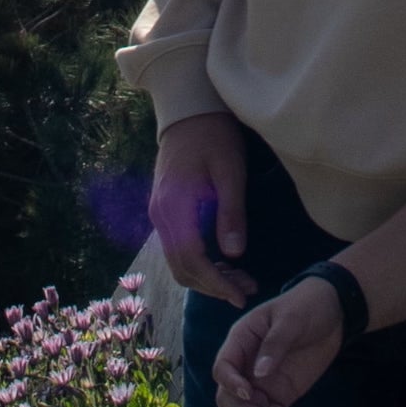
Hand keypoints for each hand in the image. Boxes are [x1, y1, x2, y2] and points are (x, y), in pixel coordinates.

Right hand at [150, 110, 255, 301]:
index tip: (240, 295)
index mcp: (175, 206)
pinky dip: (200, 262)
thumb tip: (235, 254)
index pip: (191, 259)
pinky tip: (224, 262)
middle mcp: (160, 215)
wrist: (188, 111)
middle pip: (182, 267)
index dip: (216, 283)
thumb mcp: (230, 170)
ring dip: (207, 277)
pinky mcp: (165, 211)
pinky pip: (178, 248)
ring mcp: (159, 214)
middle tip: (246, 290)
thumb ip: (231, 212)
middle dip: (213, 285)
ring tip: (240, 280)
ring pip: (178, 261)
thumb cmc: (213, 136)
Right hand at [213, 277, 345, 406]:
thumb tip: (259, 374)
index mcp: (241, 340)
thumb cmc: (307, 305)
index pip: (223, 367)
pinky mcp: (280, 393)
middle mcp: (247, 364)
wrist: (334, 312)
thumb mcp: (291, 319)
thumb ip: (275, 344)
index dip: (230, 383)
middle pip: (228, 394)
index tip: (250, 393)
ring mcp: (263, 381)